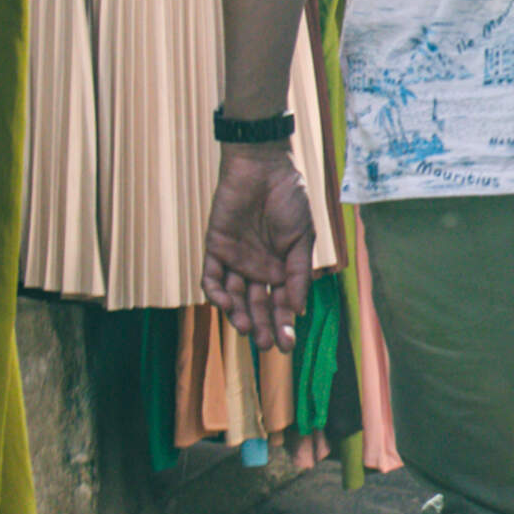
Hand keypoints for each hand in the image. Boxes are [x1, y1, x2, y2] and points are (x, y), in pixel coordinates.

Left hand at [201, 148, 315, 352]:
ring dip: (239, 316)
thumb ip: (299, 274)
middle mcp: (257, 269)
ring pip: (233, 298)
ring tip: (247, 328)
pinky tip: (226, 303)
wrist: (264, 168)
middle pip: (257, 306)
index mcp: (280, 269)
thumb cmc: (289, 198)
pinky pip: (211, 277)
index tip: (287, 345)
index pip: (281, 304)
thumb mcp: (302, 239)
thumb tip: (298, 309)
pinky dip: (215, 293)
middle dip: (262, 327)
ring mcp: (235, 261)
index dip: (284, 325)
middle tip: (266, 345)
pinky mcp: (215, 248)